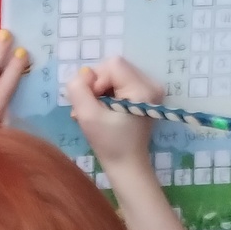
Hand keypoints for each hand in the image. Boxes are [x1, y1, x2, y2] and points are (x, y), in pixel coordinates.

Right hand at [63, 56, 161, 172]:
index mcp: (142, 88)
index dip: (96, 81)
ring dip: (101, 90)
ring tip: (96, 111)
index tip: (94, 103)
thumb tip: (84, 74)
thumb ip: (78, 89)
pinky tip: (104, 109)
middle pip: (114, 67)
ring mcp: (151, 89)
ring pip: (116, 74)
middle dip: (97, 85)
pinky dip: (109, 93)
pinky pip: (121, 82)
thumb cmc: (109, 143)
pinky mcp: (146, 94)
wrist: (127, 165)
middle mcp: (151, 84)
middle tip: (91, 108)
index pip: (112, 65)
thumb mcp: (87, 116)